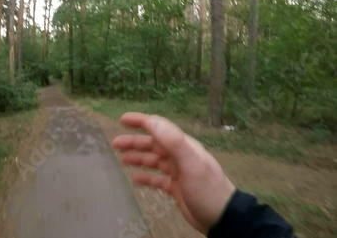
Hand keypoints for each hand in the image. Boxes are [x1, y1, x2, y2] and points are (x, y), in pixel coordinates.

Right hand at [112, 112, 235, 233]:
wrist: (222, 218)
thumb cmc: (206, 189)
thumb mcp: (191, 162)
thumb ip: (173, 141)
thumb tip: (152, 121)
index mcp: (183, 146)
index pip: (159, 128)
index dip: (141, 121)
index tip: (122, 119)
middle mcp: (179, 156)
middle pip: (153, 144)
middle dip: (134, 142)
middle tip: (114, 143)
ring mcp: (178, 172)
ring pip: (153, 160)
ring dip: (137, 158)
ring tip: (121, 159)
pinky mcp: (176, 188)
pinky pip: (157, 179)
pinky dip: (146, 177)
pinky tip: (135, 179)